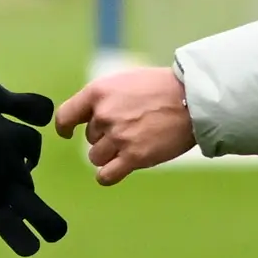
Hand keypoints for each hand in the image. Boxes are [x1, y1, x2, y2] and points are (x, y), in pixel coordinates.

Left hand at [54, 62, 197, 185]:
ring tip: (132, 144)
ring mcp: (118, 137)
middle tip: (131, 127)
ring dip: (109, 154)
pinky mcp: (133, 157)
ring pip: (96, 157)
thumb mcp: (125, 81)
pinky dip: (107, 176)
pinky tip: (117, 170)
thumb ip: (105, 98)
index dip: (64, 127)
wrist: (193, 99)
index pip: (65, 115)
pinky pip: (106, 176)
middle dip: (105, 136)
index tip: (67, 133)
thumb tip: (89, 117)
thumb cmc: (162, 88)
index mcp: (99, 92)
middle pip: (89, 138)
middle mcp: (104, 115)